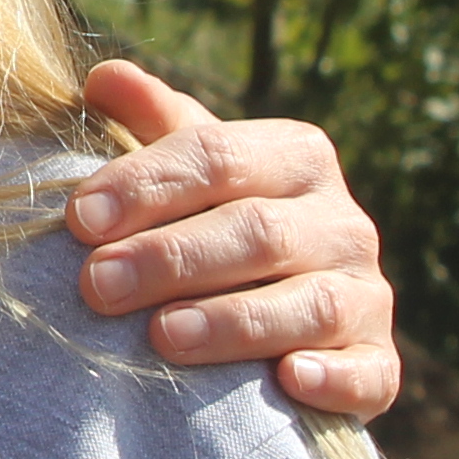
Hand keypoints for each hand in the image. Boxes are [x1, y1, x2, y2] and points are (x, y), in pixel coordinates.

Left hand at [62, 59, 399, 420]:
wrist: (292, 319)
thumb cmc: (219, 226)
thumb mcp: (191, 168)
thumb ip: (153, 125)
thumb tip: (105, 77)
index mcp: (296, 156)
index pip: (217, 157)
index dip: (145, 185)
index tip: (79, 219)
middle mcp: (343, 221)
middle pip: (257, 231)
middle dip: (171, 258)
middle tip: (97, 285)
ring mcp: (367, 295)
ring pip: (309, 303)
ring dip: (234, 321)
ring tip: (163, 336)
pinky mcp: (379, 363)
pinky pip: (366, 372)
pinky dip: (331, 378)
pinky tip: (287, 380)